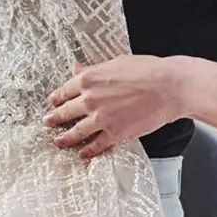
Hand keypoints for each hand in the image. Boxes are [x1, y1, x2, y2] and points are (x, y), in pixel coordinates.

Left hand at [45, 56, 190, 158]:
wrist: (169, 87)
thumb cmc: (147, 70)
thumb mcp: (116, 62)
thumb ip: (94, 69)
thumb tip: (77, 68)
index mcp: (89, 79)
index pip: (65, 90)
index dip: (57, 98)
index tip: (52, 102)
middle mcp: (90, 99)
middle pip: (66, 112)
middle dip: (54, 118)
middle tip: (48, 122)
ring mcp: (101, 118)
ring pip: (76, 131)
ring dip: (65, 138)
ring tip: (58, 142)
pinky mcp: (115, 133)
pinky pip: (96, 145)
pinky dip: (88, 151)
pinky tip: (83, 154)